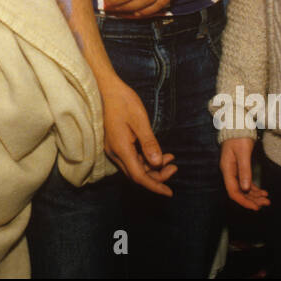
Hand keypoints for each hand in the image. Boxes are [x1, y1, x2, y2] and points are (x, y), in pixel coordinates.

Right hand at [99, 77, 175, 195]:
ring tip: (170, 159)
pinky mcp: (115, 143)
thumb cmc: (123, 101)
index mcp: (120, 148)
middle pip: (136, 175)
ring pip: (134, 167)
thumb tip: (158, 163)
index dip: (155, 186)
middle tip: (175, 168)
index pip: (139, 176)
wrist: (105, 88)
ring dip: (152, 167)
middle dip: (156, 176)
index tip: (169, 193)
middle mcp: (115, 152)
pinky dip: (145, 160)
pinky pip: (131, 158)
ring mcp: (113, 149)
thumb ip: (149, 143)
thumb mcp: (140, 120)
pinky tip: (157, 153)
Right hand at [220, 137, 269, 209]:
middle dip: (252, 200)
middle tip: (266, 203)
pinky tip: (262, 192)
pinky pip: (245, 183)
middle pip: (239, 192)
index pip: (233, 192)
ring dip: (254, 195)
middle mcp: (229, 172)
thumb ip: (244, 170)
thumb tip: (245, 188)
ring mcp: (234, 171)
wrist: (237, 125)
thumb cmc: (239, 136)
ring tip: (267, 199)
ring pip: (243, 189)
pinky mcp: (239, 168)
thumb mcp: (243, 152)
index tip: (256, 207)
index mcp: (227, 169)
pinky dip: (254, 189)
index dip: (244, 201)